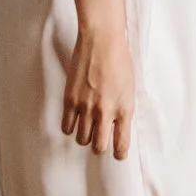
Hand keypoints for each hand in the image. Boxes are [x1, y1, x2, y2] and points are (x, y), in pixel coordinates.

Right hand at [61, 0, 136, 158]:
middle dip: (99, 146)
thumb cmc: (120, 59)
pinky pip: (66, 127)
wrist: (102, 40)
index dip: (119, 153)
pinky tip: (73, 122)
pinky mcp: (70, 101)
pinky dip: (70, 128)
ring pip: (82, 139)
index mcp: (125, 108)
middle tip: (99, 140)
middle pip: (99, 146)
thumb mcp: (129, 86)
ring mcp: (86, 108)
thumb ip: (123, 107)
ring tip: (86, 129)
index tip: (118, 155)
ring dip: (84, 137)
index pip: (122, 143)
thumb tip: (117, 124)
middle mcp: (106, 112)